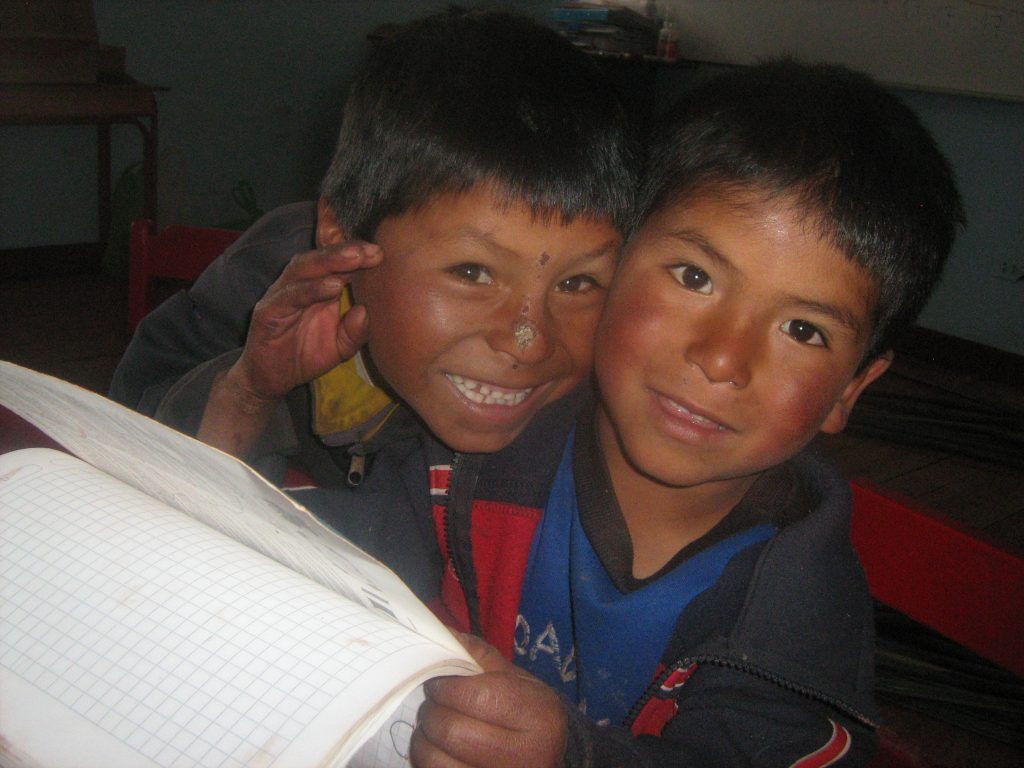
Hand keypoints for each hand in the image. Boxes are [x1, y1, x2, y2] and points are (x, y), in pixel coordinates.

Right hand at [232, 240, 382, 401]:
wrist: (271, 379)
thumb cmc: (306, 356)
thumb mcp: (340, 347)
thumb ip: (355, 332)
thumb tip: (366, 311)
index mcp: (318, 288)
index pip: (336, 263)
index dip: (357, 254)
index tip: (380, 253)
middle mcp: (298, 285)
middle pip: (319, 258)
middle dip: (345, 251)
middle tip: (370, 250)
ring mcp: (281, 296)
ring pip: (302, 270)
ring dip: (329, 261)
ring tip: (354, 259)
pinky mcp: (267, 312)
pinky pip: (287, 296)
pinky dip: (309, 289)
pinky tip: (331, 287)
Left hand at [411, 633, 567, 767]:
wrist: (549, 755)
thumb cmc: (527, 712)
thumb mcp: (515, 679)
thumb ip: (478, 655)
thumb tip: (438, 632)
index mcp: (538, 716)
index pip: (477, 697)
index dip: (447, 687)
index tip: (438, 682)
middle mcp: (526, 756)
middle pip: (454, 732)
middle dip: (432, 713)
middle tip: (432, 704)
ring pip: (437, 763)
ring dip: (423, 741)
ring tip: (430, 728)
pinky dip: (427, 761)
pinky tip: (435, 750)